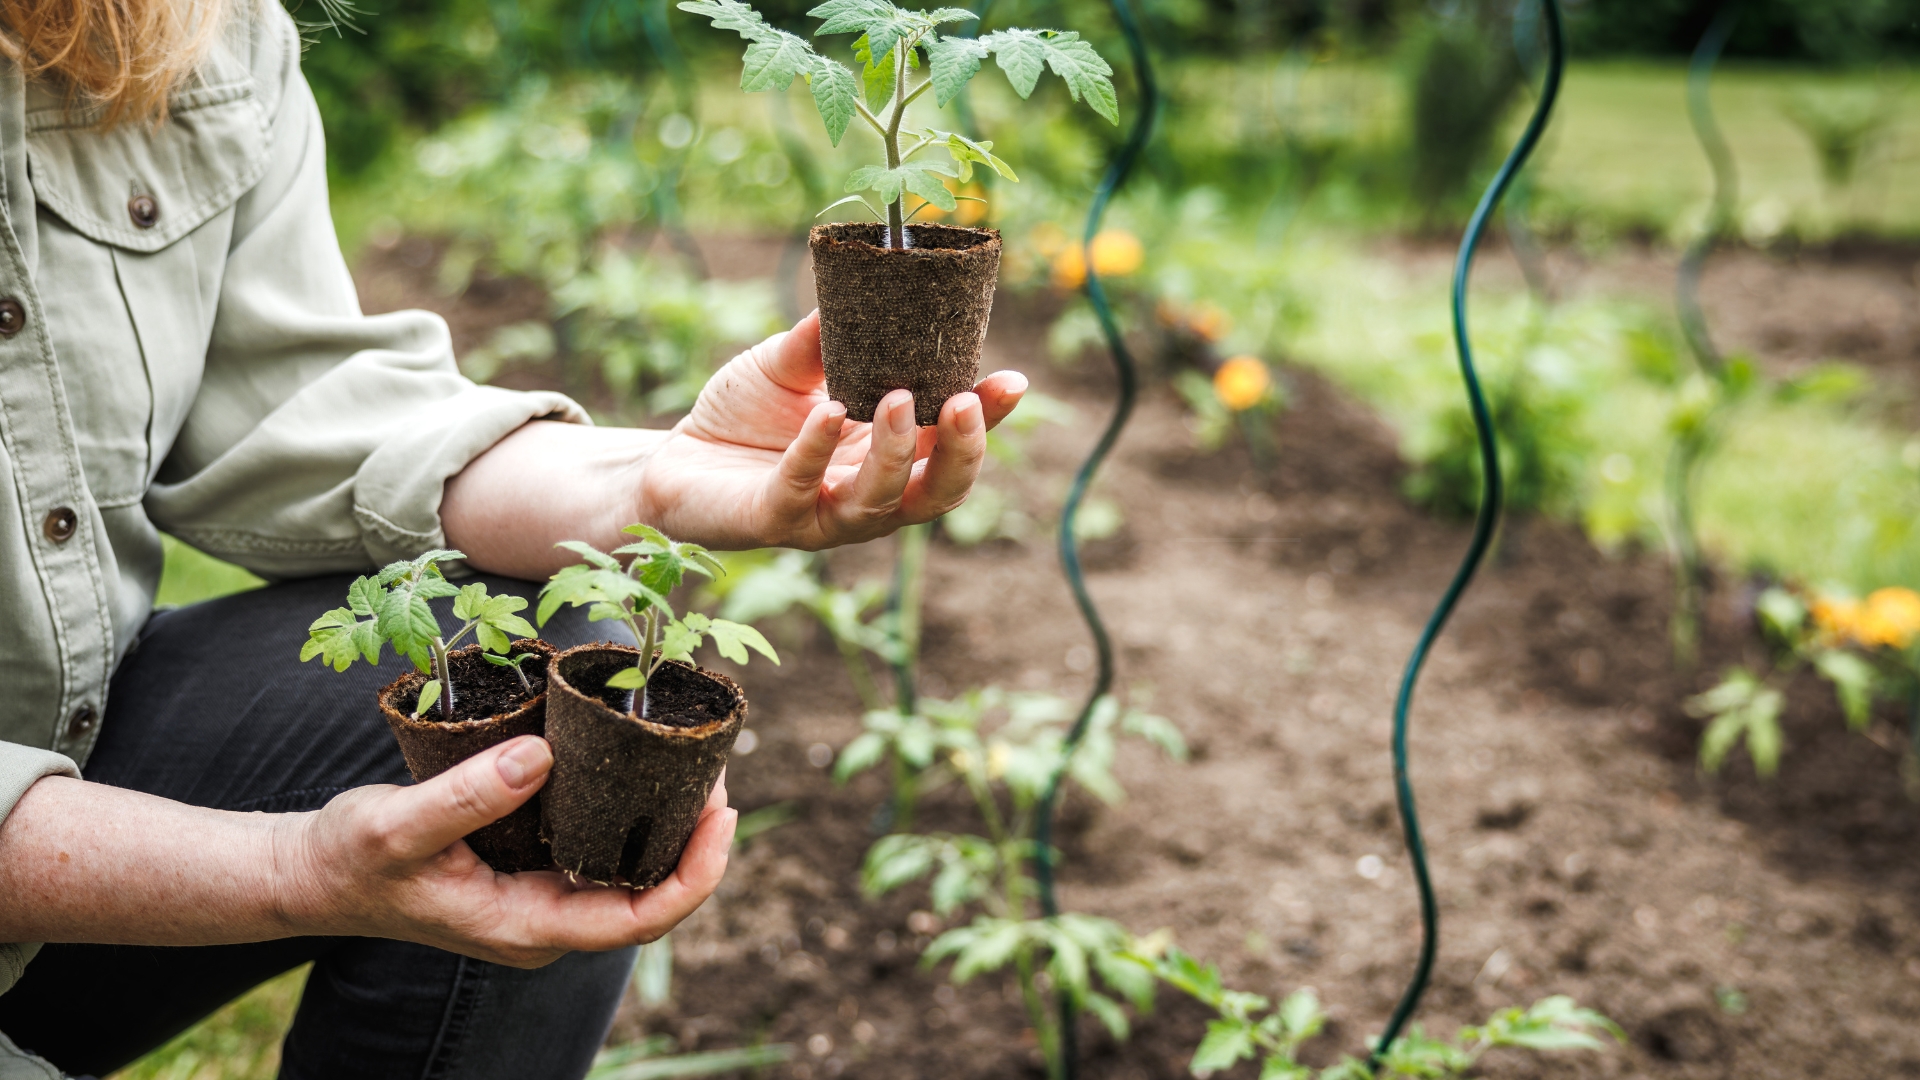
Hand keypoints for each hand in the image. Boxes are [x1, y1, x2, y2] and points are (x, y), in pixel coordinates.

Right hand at [277, 737, 732, 966]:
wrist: (312, 873)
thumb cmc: (349, 859)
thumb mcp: (397, 826)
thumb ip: (465, 798)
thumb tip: (539, 756)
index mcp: (525, 929)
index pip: (638, 920)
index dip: (693, 875)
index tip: (722, 817)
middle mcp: (544, 924)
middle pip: (649, 896)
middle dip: (694, 841)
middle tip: (717, 771)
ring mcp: (540, 901)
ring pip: (628, 873)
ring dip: (667, 826)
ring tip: (693, 762)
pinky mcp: (531, 872)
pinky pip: (599, 850)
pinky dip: (628, 812)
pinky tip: (640, 767)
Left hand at [636, 310, 1026, 549]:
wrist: (674, 461)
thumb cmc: (743, 416)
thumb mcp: (787, 364)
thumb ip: (826, 337)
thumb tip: (861, 283)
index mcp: (887, 455)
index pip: (951, 445)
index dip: (988, 420)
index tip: (1013, 381)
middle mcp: (868, 494)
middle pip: (938, 491)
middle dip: (961, 451)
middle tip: (964, 401)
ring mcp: (825, 515)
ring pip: (881, 502)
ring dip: (896, 453)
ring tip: (898, 398)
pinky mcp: (775, 520)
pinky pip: (803, 490)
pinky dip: (816, 451)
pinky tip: (826, 411)